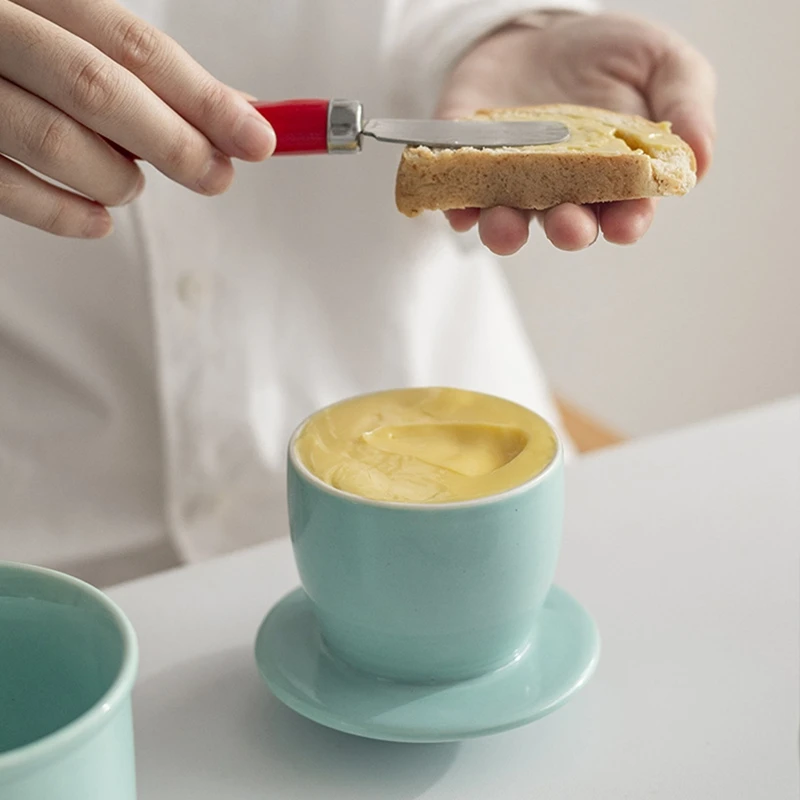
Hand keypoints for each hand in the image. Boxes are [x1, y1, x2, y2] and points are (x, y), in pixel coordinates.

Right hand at [0, 0, 275, 237]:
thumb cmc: (17, 46)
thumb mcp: (74, 31)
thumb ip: (148, 71)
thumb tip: (241, 111)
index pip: (131, 43)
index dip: (203, 97)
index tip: (259, 138)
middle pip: (95, 88)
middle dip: (172, 143)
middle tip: (216, 176)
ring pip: (52, 140)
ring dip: (115, 179)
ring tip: (130, 186)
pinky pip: (5, 187)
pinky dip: (64, 215)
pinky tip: (98, 220)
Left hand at [437, 12, 715, 254]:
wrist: (540, 30)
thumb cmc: (606, 54)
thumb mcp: (660, 62)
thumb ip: (685, 105)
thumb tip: (699, 160)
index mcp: (611, 178)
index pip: (622, 211)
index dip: (625, 222)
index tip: (626, 223)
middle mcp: (561, 189)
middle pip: (564, 222)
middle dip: (567, 230)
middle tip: (569, 224)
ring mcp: (511, 178)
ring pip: (508, 218)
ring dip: (505, 230)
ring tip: (505, 225)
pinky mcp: (467, 159)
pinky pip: (458, 188)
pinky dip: (456, 201)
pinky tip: (457, 205)